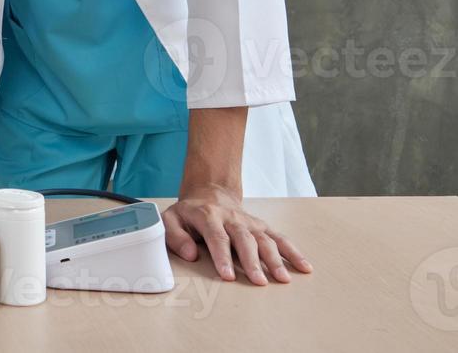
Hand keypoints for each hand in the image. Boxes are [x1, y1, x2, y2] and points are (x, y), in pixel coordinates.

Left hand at [162, 182, 312, 284]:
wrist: (209, 193)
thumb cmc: (189, 213)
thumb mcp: (171, 219)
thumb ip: (175, 236)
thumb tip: (190, 254)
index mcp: (208, 216)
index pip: (217, 237)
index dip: (222, 256)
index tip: (228, 275)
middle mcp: (231, 218)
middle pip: (244, 239)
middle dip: (252, 261)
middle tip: (259, 282)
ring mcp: (249, 222)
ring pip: (264, 239)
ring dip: (275, 259)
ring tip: (282, 279)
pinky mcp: (261, 226)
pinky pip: (279, 238)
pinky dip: (293, 251)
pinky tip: (304, 267)